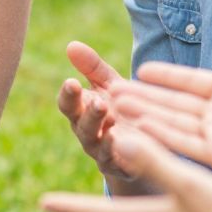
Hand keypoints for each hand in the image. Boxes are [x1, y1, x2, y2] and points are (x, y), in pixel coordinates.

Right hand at [56, 41, 138, 179]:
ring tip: (110, 118)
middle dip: (87, 113)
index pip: (68, 104)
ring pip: (96, 144)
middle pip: (80, 124)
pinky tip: (124, 141)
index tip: (72, 82)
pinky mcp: (121, 167)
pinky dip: (118, 152)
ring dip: (102, 132)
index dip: (68, 95)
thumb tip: (71, 44)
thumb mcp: (110, 85)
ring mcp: (103, 152)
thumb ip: (92, 67)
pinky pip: (117, 162)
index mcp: (82, 111)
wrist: (143, 145)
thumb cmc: (122, 109)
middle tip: (96, 101)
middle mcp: (88, 133)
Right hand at [112, 4, 211, 199]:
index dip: (167, 77)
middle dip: (142, 96)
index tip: (141, 69)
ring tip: (112, 105)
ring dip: (142, 114)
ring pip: (171, 122)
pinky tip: (135, 125)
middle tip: (110, 89)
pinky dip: (157, 134)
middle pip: (173, 103)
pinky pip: (181, 142)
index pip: (191, 82)